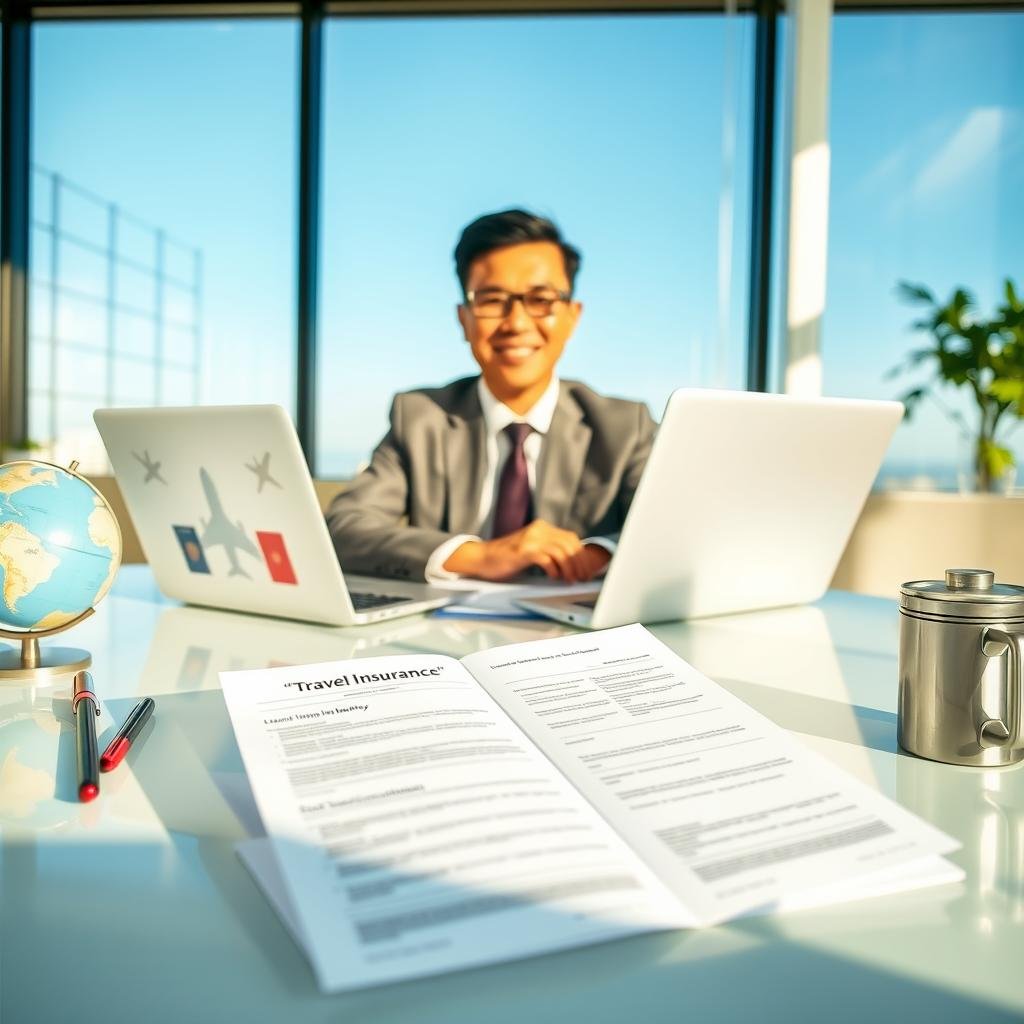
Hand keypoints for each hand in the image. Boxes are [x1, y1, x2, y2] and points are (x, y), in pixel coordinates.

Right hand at [443, 521, 610, 582]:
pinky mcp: (523, 550)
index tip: (585, 569)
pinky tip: (554, 577)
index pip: (571, 538)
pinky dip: (554, 570)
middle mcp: (539, 529)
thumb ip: (549, 550)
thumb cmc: (506, 557)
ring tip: (569, 580)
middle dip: (579, 563)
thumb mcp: (532, 549)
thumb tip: (571, 564)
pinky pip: (547, 559)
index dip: (581, 555)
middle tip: (581, 577)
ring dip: (569, 569)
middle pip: (569, 544)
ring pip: (561, 552)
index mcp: (542, 527)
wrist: (482, 558)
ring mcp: (531, 539)